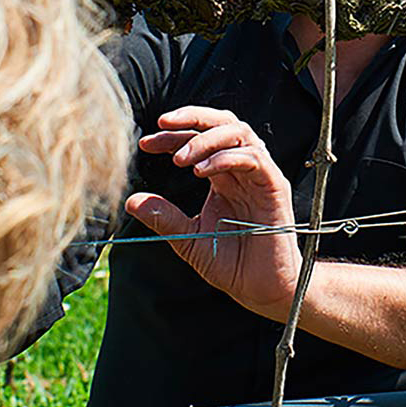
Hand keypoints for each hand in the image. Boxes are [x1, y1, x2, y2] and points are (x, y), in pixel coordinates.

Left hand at [125, 106, 303, 321]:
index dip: (173, 136)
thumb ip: (164, 217)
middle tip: (163, 124)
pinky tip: (203, 171)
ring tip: (181, 159)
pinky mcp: (275, 187)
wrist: (261, 289)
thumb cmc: (232, 264)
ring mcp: (261, 176)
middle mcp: (243, 169)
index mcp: (224, 176)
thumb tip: (130, 201)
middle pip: (223, 123)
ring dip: (206, 139)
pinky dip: (226, 157)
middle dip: (192, 117)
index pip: (199, 139)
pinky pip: (254, 158)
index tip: (146, 144)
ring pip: (239, 133)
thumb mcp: (189, 238)